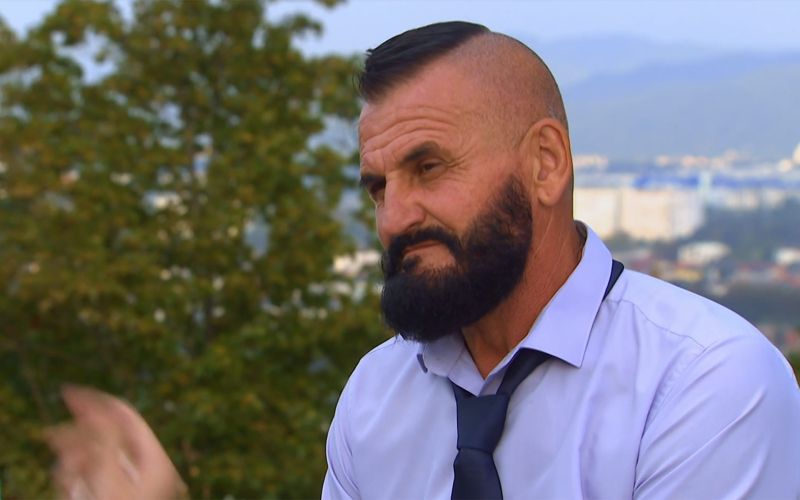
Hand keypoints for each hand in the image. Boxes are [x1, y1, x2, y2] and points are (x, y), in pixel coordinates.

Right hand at [46, 385, 186, 499]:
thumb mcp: (110, 480)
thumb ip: (102, 444)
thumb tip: (95, 412)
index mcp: (154, 460)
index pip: (126, 418)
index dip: (97, 402)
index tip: (68, 392)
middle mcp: (144, 468)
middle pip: (107, 434)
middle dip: (78, 435)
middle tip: (53, 437)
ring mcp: (127, 483)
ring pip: (93, 454)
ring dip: (72, 457)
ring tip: (66, 473)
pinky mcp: (110, 495)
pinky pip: (88, 473)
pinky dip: (72, 474)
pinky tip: (67, 480)